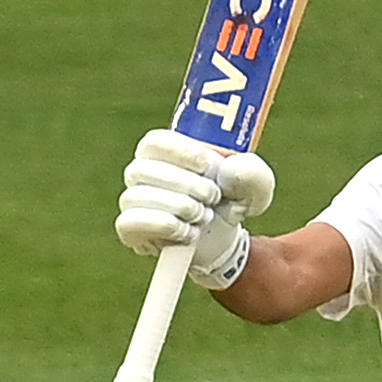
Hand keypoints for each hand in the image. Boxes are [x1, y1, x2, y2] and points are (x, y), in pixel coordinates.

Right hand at [116, 130, 274, 288]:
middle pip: (144, 169)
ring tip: (204, 216)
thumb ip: (252, 173)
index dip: (180, 151)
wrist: (222, 240)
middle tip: (214, 197)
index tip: (208, 166)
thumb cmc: (230, 201)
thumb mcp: (252, 186)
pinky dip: (165, 227)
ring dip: (180, 207)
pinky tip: (188, 233)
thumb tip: (232, 169)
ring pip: (138, 196)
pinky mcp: (130, 228)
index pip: (155, 141)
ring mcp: (132, 200)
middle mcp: (140, 172)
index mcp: (163, 151)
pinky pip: (131, 222)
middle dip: (187, 185)